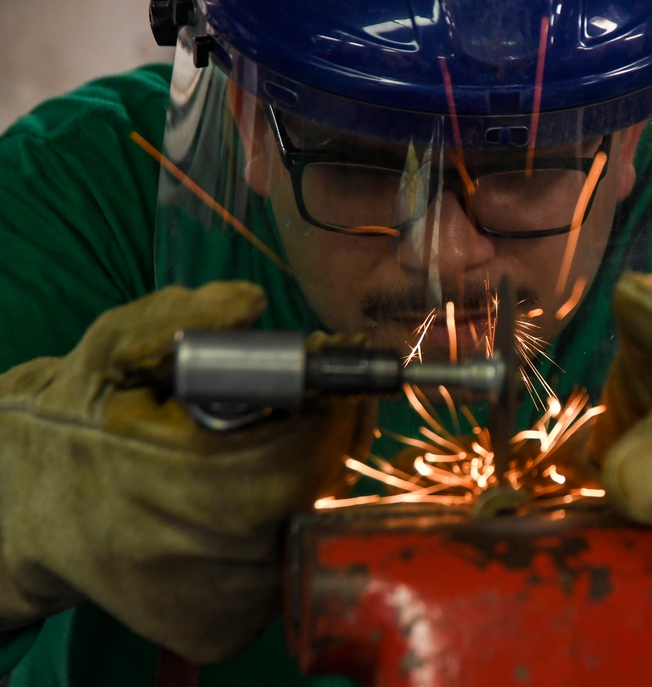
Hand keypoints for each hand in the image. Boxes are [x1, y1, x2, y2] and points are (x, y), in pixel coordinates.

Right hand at [0, 283, 376, 661]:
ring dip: (309, 488)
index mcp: (178, 487)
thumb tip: (251, 304)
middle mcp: (202, 563)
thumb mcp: (111, 351)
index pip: (304, 458)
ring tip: (269, 453)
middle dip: (329, 444)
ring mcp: (215, 610)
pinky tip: (250, 501)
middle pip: (319, 497)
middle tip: (312, 410)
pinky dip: (284, 529)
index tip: (334, 383)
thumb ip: (180, 317)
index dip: (333, 415)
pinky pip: (286, 568)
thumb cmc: (78, 423)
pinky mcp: (219, 633)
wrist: (26, 511)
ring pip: (310, 534)